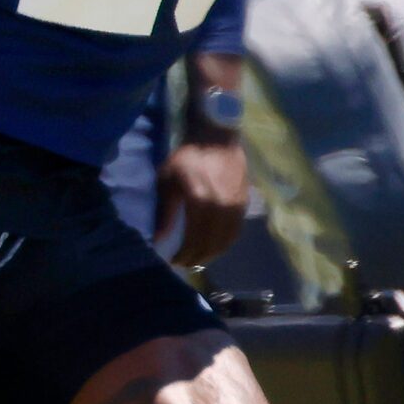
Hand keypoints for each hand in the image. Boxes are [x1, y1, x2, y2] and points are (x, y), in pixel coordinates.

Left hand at [156, 139, 249, 269]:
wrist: (217, 139)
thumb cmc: (187, 158)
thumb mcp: (168, 180)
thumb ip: (165, 212)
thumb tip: (158, 240)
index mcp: (201, 202)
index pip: (195, 239)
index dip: (185, 254)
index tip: (174, 261)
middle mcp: (222, 208)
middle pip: (211, 244)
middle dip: (197, 257)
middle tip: (185, 263)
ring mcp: (236, 207)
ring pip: (226, 241)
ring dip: (212, 254)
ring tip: (199, 258)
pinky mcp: (244, 205)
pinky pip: (236, 231)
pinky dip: (224, 243)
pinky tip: (215, 246)